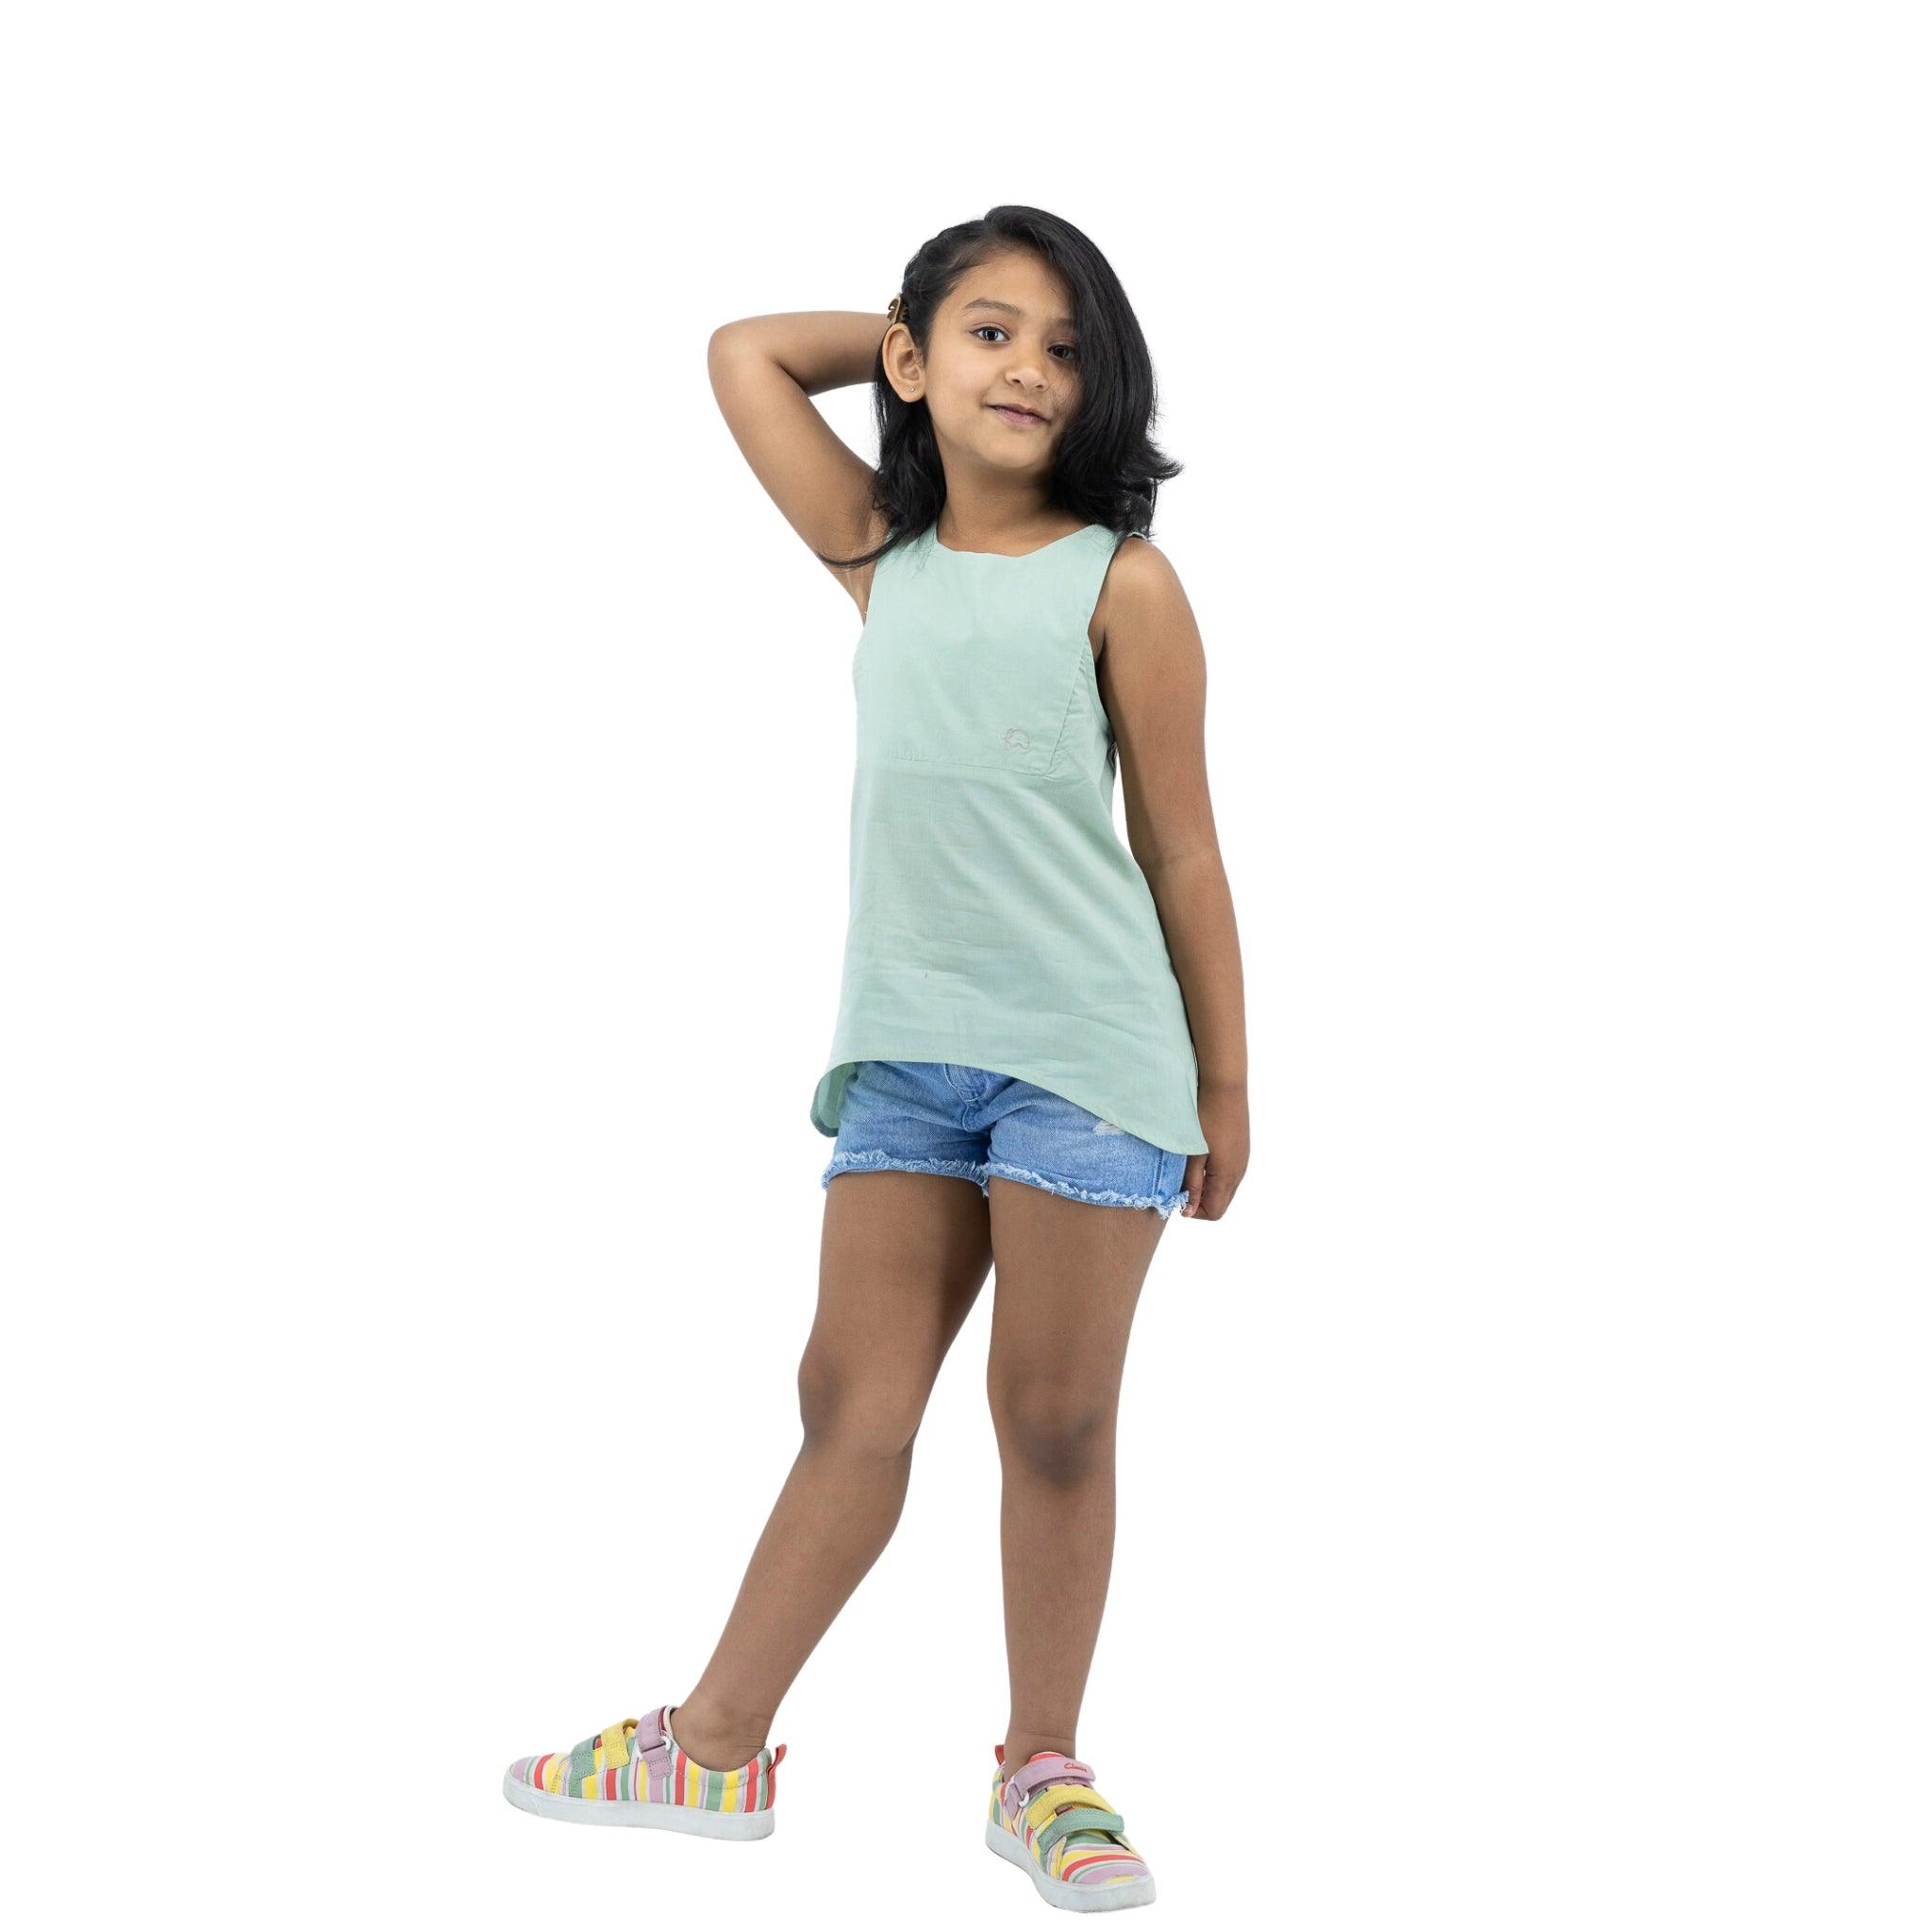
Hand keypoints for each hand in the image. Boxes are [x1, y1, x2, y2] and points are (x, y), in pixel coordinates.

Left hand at [1180, 1083, 1247, 1219]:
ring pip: (1225, 1188)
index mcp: (1227, 1176)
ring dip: (1207, 1186)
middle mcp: (1239, 1172)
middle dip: (1200, 1201)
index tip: (1177, 1194)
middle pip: (1221, 1203)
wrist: (1224, 1086)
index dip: (1194, 1210)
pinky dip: (1214, 1175)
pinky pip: (1229, 1173)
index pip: (1214, 1212)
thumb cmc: (1205, 1117)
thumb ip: (1192, 1184)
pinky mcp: (1241, 1149)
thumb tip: (1188, 1211)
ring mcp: (1242, 1160)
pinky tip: (1201, 1156)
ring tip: (1189, 1168)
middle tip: (1181, 1183)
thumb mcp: (1193, 1153)